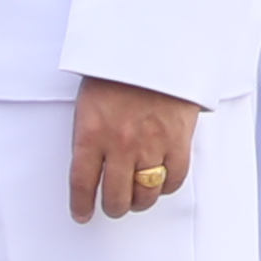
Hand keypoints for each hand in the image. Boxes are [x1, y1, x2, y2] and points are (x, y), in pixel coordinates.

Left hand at [66, 78, 202, 223]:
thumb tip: (93, 162)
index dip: (81, 205)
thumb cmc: (121, 68)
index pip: (82, 184)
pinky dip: (167, 186)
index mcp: (92, 133)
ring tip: (138, 198)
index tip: (82, 214)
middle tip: (113, 206)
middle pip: (116, 196)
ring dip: (140, 201)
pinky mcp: (179, 140)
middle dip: (113, 207)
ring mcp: (151, 144)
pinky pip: (174, 178)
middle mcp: (120, 144)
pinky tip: (162, 182)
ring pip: (146, 193)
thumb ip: (91, 134)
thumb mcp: (91, 100)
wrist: (157, 46)